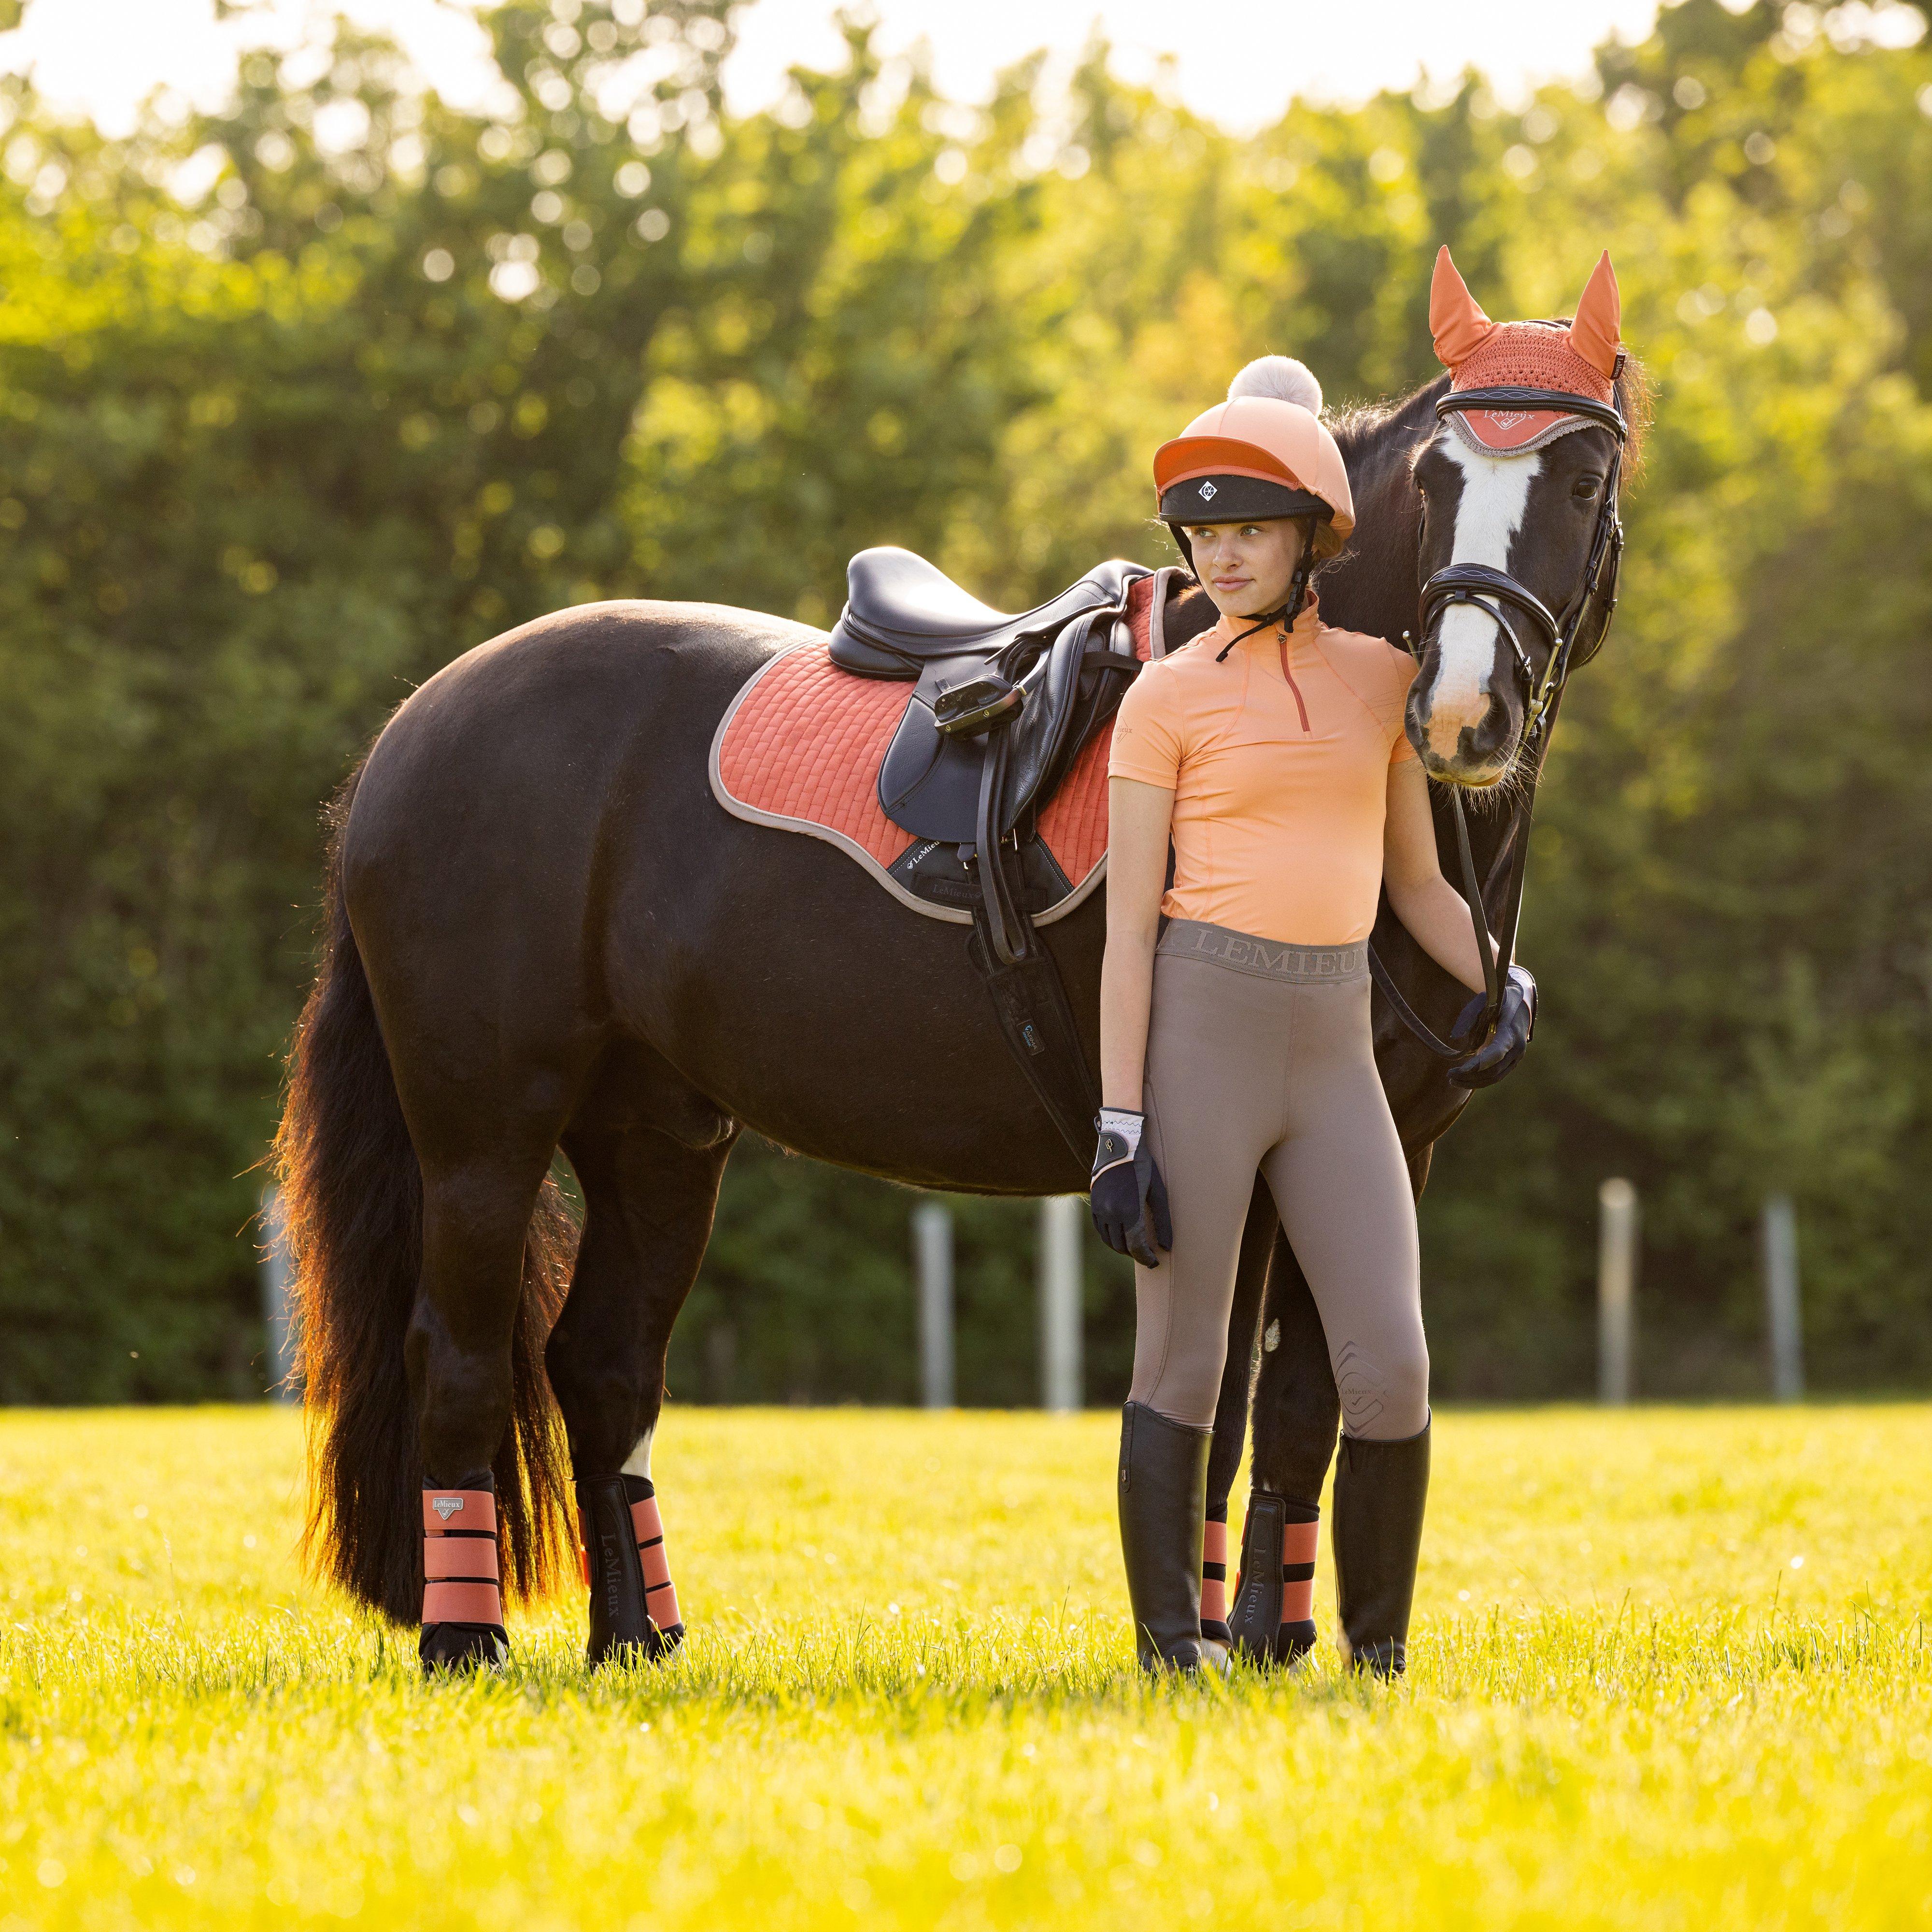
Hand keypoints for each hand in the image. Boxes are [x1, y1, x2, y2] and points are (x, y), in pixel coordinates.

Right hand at [1089, 1109, 1172, 1267]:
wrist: (1119, 1143)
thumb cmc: (1143, 1166)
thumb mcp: (1157, 1192)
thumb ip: (1162, 1221)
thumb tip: (1166, 1246)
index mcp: (1129, 1211)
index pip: (1136, 1246)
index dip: (1146, 1257)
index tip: (1154, 1262)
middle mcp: (1111, 1213)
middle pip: (1122, 1245)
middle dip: (1135, 1253)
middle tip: (1147, 1255)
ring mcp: (1100, 1208)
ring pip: (1109, 1240)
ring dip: (1122, 1248)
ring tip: (1135, 1248)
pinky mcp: (1093, 1203)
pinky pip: (1099, 1229)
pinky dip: (1109, 1237)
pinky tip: (1120, 1236)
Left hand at [1448, 964, 1536, 1088]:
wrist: (1521, 1000)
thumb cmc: (1499, 998)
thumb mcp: (1483, 999)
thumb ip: (1469, 1015)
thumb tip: (1454, 1036)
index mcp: (1511, 1030)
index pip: (1497, 1052)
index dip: (1480, 1063)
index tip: (1461, 1069)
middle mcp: (1517, 1047)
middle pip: (1494, 1070)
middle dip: (1471, 1076)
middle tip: (1449, 1075)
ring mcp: (1517, 1056)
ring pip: (1496, 1076)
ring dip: (1474, 1082)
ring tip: (1452, 1081)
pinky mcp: (1512, 1060)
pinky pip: (1497, 1075)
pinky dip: (1481, 1079)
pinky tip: (1464, 1078)